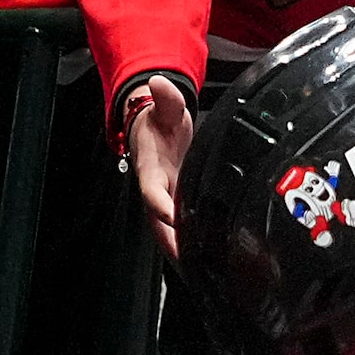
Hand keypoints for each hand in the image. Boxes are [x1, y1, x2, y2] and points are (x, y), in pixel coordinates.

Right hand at [126, 76, 193, 260]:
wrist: (151, 128)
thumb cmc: (159, 121)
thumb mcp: (166, 108)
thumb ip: (166, 99)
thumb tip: (158, 83)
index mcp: (151, 168)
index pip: (153, 190)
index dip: (161, 205)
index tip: (171, 216)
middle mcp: (156, 188)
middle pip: (159, 222)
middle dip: (171, 242)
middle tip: (188, 263)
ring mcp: (165, 198)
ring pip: (167, 230)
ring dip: (180, 249)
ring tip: (199, 270)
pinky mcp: (176, 203)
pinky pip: (179, 227)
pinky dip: (188, 244)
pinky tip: (204, 258)